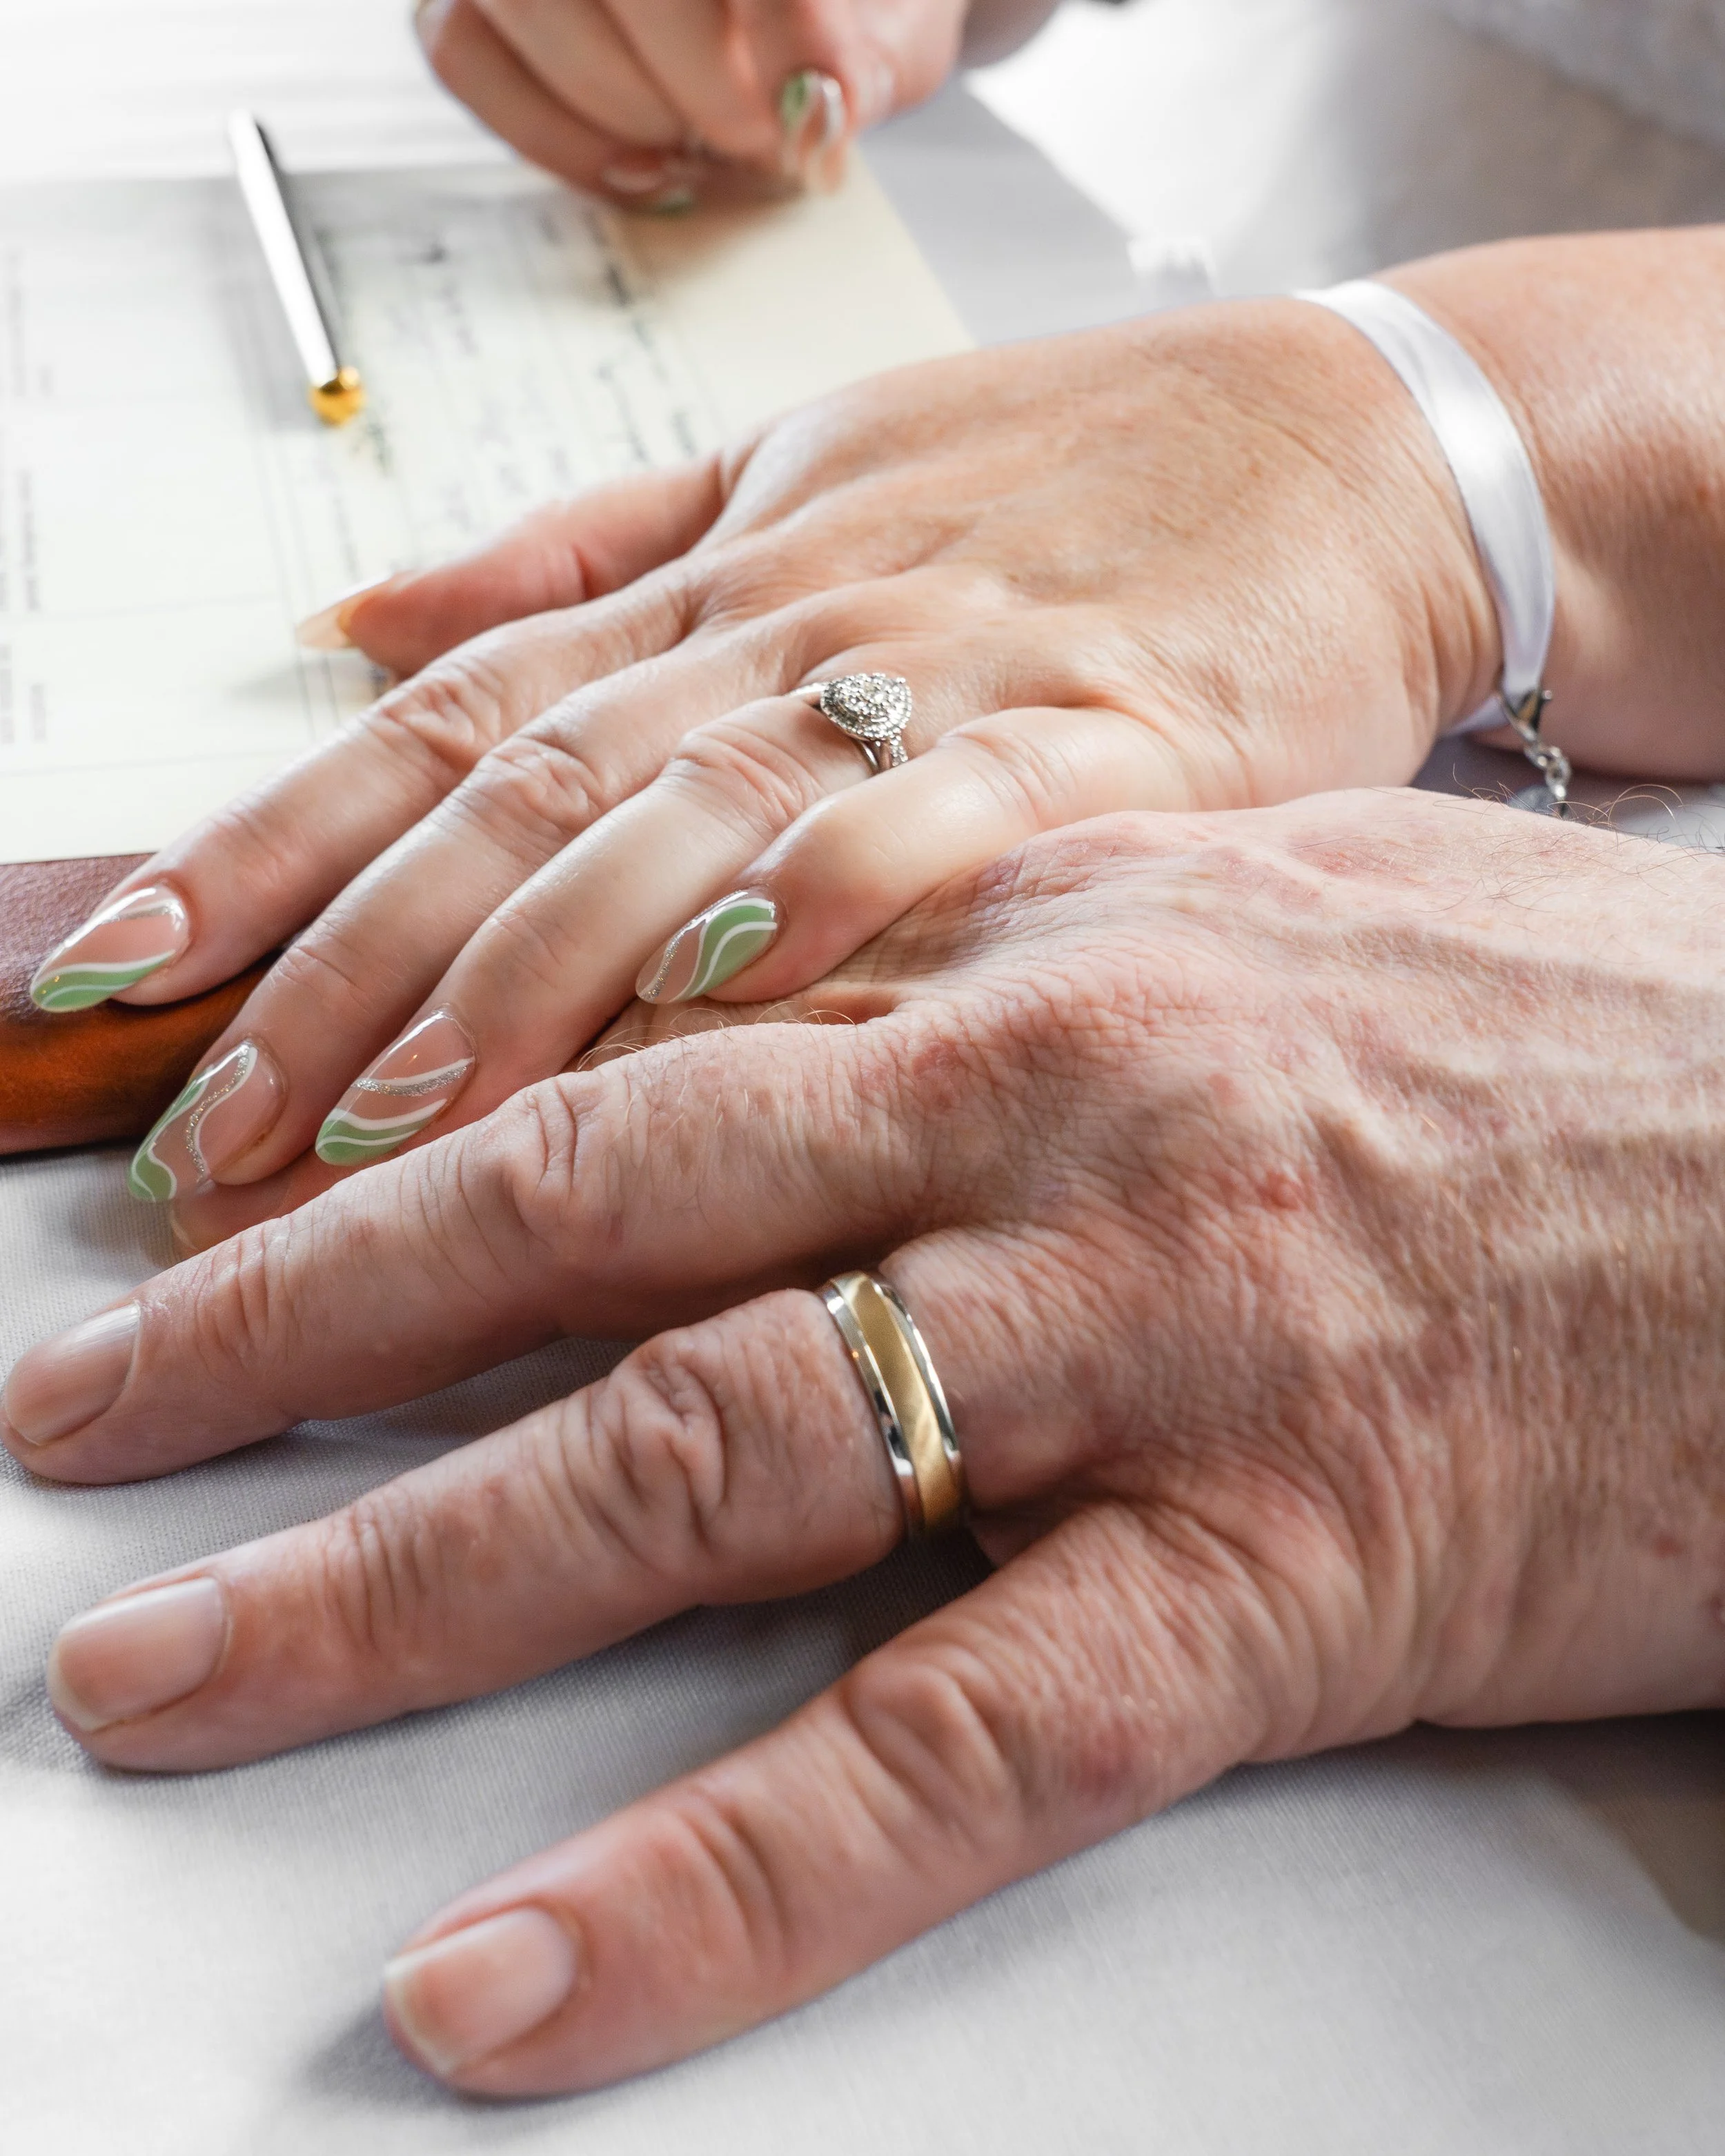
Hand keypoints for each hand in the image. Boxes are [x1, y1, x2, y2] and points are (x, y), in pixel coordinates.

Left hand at [10, 789, 1724, 2095]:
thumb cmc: (1587, 1042)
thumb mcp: (1279, 912)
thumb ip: (1034, 936)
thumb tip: (833, 985)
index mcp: (1045, 956)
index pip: (645, 1026)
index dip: (403, 1117)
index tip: (232, 1200)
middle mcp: (1050, 1121)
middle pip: (595, 1215)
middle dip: (298, 1323)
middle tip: (86, 1415)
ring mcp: (1148, 1349)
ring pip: (699, 1463)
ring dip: (397, 1587)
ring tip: (169, 1680)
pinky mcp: (1274, 1578)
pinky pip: (938, 1753)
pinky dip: (706, 1886)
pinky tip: (514, 1983)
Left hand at [29, 302, 1496, 1234]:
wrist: (1359, 450)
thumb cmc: (1072, 480)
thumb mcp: (796, 472)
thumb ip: (573, 556)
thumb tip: (351, 616)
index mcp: (711, 591)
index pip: (442, 722)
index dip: (262, 851)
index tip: (117, 981)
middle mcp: (793, 641)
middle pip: (525, 802)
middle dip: (350, 974)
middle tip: (212, 1140)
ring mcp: (948, 692)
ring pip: (691, 829)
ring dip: (529, 983)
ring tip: (385, 1139)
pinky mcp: (1116, 754)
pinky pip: (939, 834)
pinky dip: (816, 915)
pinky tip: (714, 1014)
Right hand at [410, 0, 994, 206]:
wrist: (797, 16)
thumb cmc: (844, 11)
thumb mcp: (892, 28)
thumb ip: (864, 65)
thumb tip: (816, 114)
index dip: (759, 26)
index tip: (809, 106)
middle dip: (689, 77)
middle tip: (748, 137)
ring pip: (521, 2)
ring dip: (620, 107)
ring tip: (695, 141)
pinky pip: (461, 49)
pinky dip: (552, 132)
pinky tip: (637, 163)